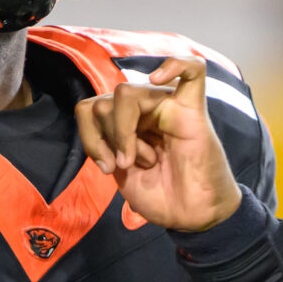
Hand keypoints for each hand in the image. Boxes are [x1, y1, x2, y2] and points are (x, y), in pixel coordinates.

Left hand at [74, 57, 241, 231]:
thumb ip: (103, 141)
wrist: (192, 216)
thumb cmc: (161, 195)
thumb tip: (96, 111)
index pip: (89, 108)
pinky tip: (158, 78)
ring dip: (125, 133)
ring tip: (146, 160)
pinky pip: (192, 70)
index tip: (106, 167)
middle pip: (103, 102)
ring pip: (125, 92)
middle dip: (107, 139)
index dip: (89, 137)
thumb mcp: (119, 171)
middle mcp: (145, 108)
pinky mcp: (193, 109)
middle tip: (129, 166)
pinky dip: (174, 64)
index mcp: (126, 121)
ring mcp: (168, 105)